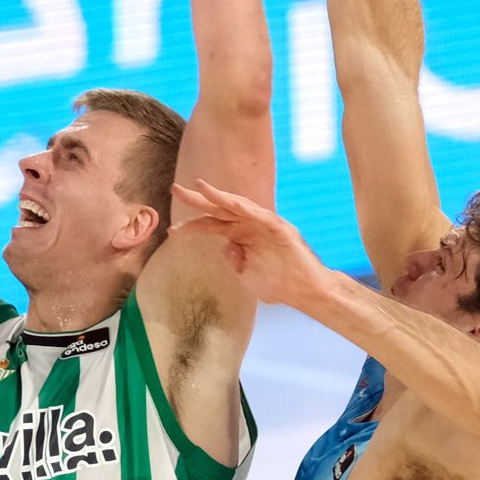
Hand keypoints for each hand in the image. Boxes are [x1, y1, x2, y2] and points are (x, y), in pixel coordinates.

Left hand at [170, 179, 332, 307]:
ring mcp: (264, 224)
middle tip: (175, 189)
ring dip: (218, 195)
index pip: (211, 226)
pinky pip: (258, 214)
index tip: (172, 231)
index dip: (192, 227)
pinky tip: (228, 201)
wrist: (307, 292)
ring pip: (237, 206)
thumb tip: (226, 247)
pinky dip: (244, 207)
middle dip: (197, 199)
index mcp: (241, 236)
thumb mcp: (247, 275)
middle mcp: (250, 226)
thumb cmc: (279, 285)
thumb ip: (235, 260)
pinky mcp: (278, 227)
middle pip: (218, 209)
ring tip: (199, 186)